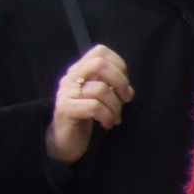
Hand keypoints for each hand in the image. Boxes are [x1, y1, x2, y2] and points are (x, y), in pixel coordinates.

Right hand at [45, 45, 133, 164]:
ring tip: (115, 118)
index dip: (119, 65)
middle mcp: (71, 77)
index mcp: (81, 71)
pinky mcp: (65, 109)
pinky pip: (94, 107)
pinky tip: (106, 124)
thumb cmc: (87, 117)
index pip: (100, 52)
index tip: (125, 85)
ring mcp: (66, 92)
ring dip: (116, 107)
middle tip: (126, 99)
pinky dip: (107, 116)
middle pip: (99, 64)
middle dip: (120, 82)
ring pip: (100, 89)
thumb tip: (128, 90)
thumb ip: (112, 87)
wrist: (65, 141)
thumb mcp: (101, 98)